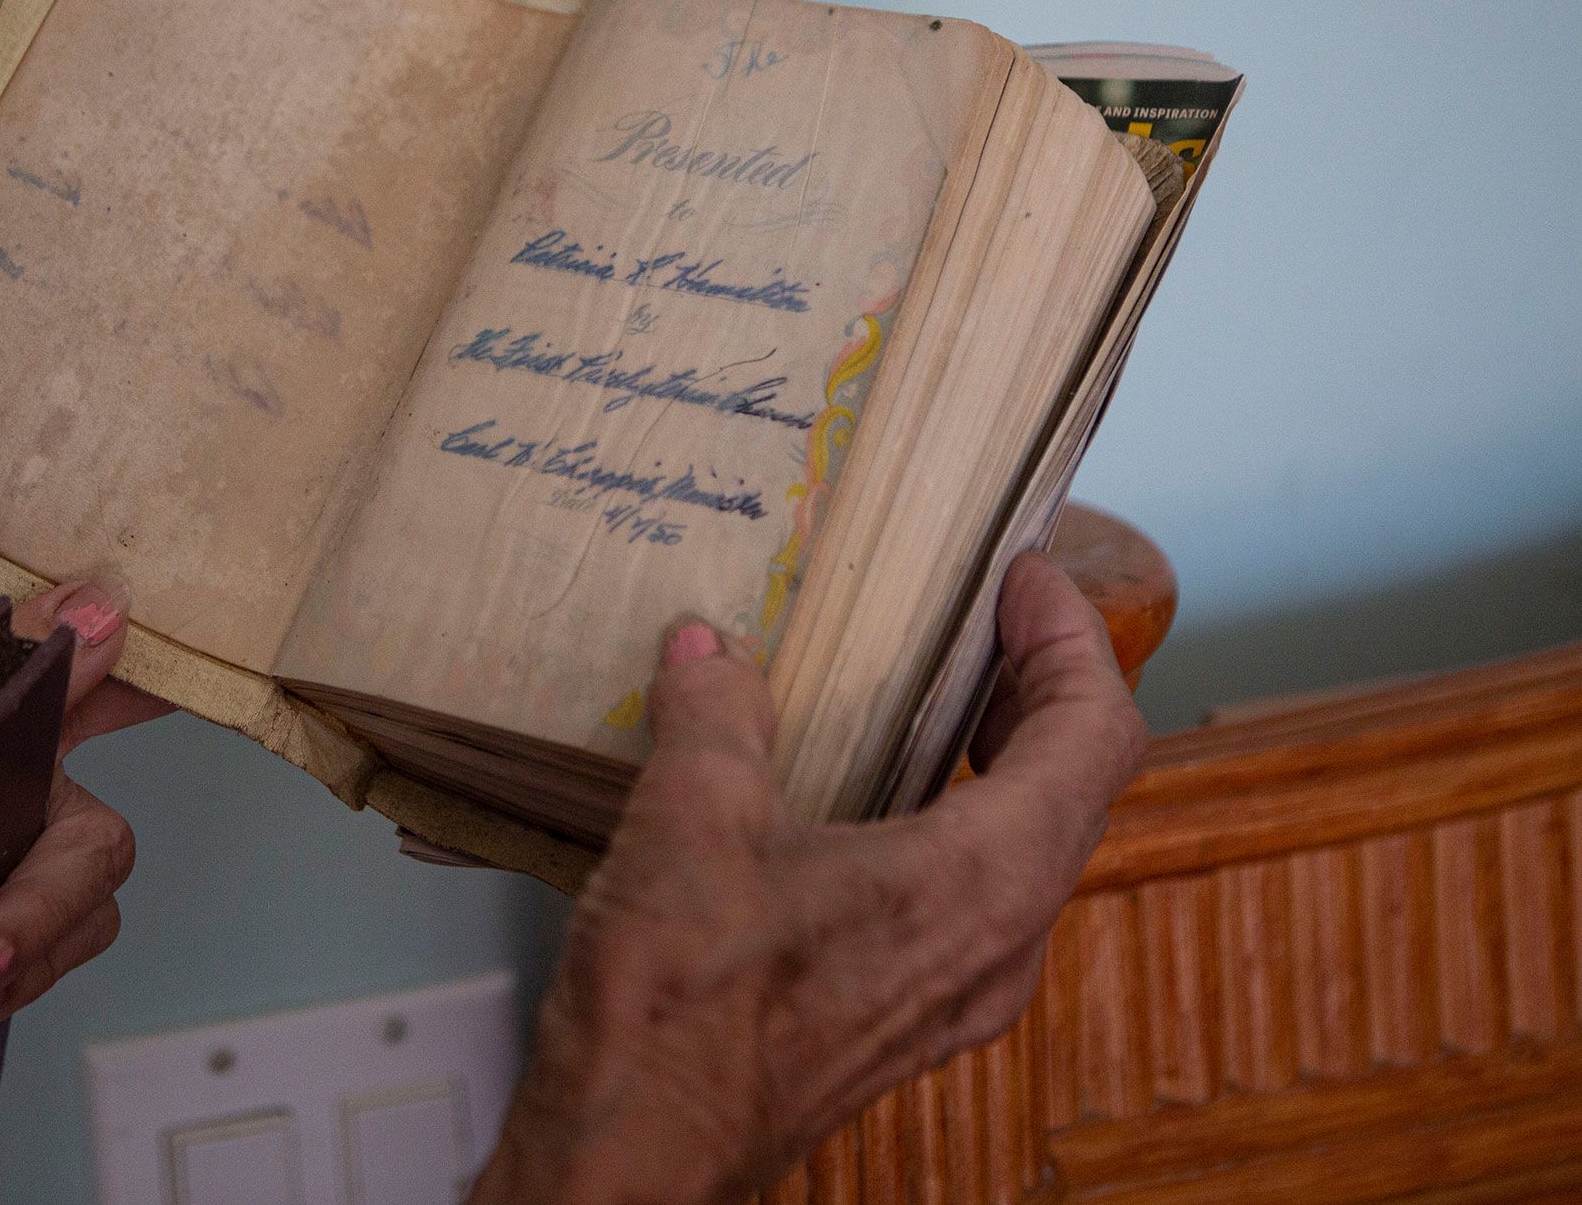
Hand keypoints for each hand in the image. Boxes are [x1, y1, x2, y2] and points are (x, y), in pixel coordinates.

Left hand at [0, 571, 171, 1030]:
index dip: (143, 633)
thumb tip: (98, 610)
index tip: (178, 674)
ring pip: (91, 857)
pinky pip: (72, 922)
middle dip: (55, 875)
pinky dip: (31, 961)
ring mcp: (5, 807)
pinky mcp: (4, 888)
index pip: (69, 612)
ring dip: (37, 929)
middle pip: (102, 760)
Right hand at [471, 552, 1146, 1203]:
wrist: (633, 1156)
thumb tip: (711, 649)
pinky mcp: (907, 1021)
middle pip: (1075, 790)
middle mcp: (999, 944)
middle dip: (1042, 691)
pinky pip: (974, 902)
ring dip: (999, 761)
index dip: (1073, 640)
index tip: (1028, 578)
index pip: (1093, 734)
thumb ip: (718, 715)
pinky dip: (953, 823)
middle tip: (989, 622)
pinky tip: (864, 800)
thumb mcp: (691, 818)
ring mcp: (959, 996)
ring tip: (931, 695)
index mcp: (984, 880)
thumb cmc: (678, 1012)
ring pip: (1028, 851)